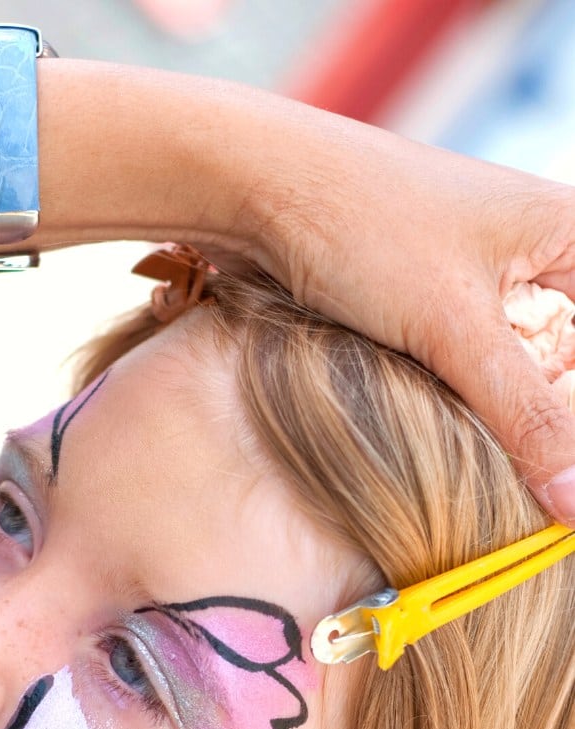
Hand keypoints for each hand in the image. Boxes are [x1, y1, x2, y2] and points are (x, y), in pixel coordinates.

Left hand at [241, 106, 574, 519]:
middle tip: (521, 473)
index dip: (567, 414)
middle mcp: (534, 247)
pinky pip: (465, 363)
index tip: (552, 466)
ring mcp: (478, 273)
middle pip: (560, 362)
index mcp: (569, 232)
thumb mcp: (454, 331)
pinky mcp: (427, 297)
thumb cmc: (361, 229)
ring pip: (514, 368)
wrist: (254, 185)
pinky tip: (435, 421)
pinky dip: (456, 396)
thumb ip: (524, 419)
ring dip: (495, 413)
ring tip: (476, 449)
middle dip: (540, 419)